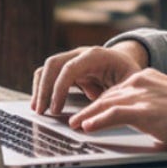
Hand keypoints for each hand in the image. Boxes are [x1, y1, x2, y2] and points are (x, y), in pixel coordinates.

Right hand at [31, 42, 145, 115]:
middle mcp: (79, 54)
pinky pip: (48, 74)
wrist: (125, 62)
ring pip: (47, 68)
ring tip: (37, 110)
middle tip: (41, 111)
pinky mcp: (66, 68)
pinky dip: (41, 87)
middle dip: (44, 88)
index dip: (60, 88)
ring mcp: (71, 59)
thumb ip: (117, 95)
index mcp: (95, 55)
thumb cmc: (128, 73)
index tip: (56, 109)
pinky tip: (40, 104)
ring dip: (39, 88)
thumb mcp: (130, 82)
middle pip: (53, 64)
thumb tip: (103, 113)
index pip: (70, 68)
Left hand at [69, 68, 166, 149]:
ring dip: (86, 115)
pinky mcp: (143, 111)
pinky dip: (97, 121)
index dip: (99, 102)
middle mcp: (140, 82)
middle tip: (74, 119)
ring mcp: (141, 95)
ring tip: (74, 125)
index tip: (88, 112)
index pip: (115, 90)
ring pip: (105, 103)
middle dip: (88, 108)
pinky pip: (112, 114)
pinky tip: (87, 127)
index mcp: (145, 77)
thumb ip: (150, 104)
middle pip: (106, 95)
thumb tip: (139, 119)